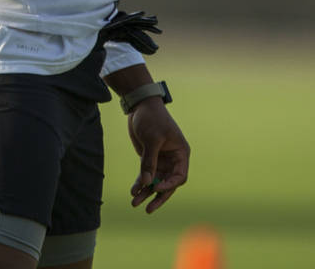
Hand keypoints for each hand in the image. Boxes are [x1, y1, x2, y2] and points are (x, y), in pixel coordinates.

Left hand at [127, 98, 189, 212]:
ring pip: (155, 182)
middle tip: (148, 209)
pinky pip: (145, 175)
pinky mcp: (149, 159)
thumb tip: (146, 183)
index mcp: (181, 153)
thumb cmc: (152, 118)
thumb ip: (149, 161)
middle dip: (157, 196)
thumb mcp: (152, 139)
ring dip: (146, 193)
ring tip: (135, 203)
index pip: (179, 176)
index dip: (169, 185)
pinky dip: (140, 184)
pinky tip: (133, 191)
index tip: (156, 188)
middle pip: (167, 184)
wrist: (141, 106)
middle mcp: (173, 160)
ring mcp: (161, 161)